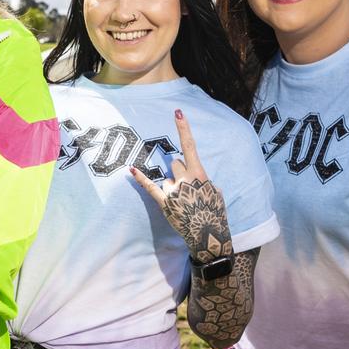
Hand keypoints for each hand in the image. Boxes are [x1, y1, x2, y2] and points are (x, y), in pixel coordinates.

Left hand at [129, 109, 231, 261]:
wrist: (208, 236)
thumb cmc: (215, 213)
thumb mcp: (216, 193)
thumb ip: (205, 181)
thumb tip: (198, 178)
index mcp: (199, 174)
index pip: (190, 146)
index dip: (183, 128)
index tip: (177, 112)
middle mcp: (184, 179)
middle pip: (175, 163)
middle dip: (180, 171)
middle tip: (189, 189)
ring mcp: (172, 190)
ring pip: (167, 178)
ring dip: (173, 185)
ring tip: (184, 202)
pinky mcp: (163, 202)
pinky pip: (150, 187)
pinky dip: (140, 178)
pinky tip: (131, 170)